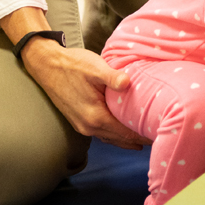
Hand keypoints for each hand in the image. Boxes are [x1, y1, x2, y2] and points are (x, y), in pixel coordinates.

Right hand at [22, 38, 150, 149]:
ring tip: (143, 136)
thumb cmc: (72, 65)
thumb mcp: (95, 67)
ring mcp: (82, 125)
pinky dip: (114, 134)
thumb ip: (112, 77)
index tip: (157, 134)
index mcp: (95, 116)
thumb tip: (128, 83)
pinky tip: (121, 130)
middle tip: (156, 136)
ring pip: (109, 137)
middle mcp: (88, 126)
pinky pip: (101, 132)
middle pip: (118, 139)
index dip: (142, 134)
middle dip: (137, 139)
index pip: (124, 133)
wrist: (47, 66)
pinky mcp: (78, 120)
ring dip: (125, 139)